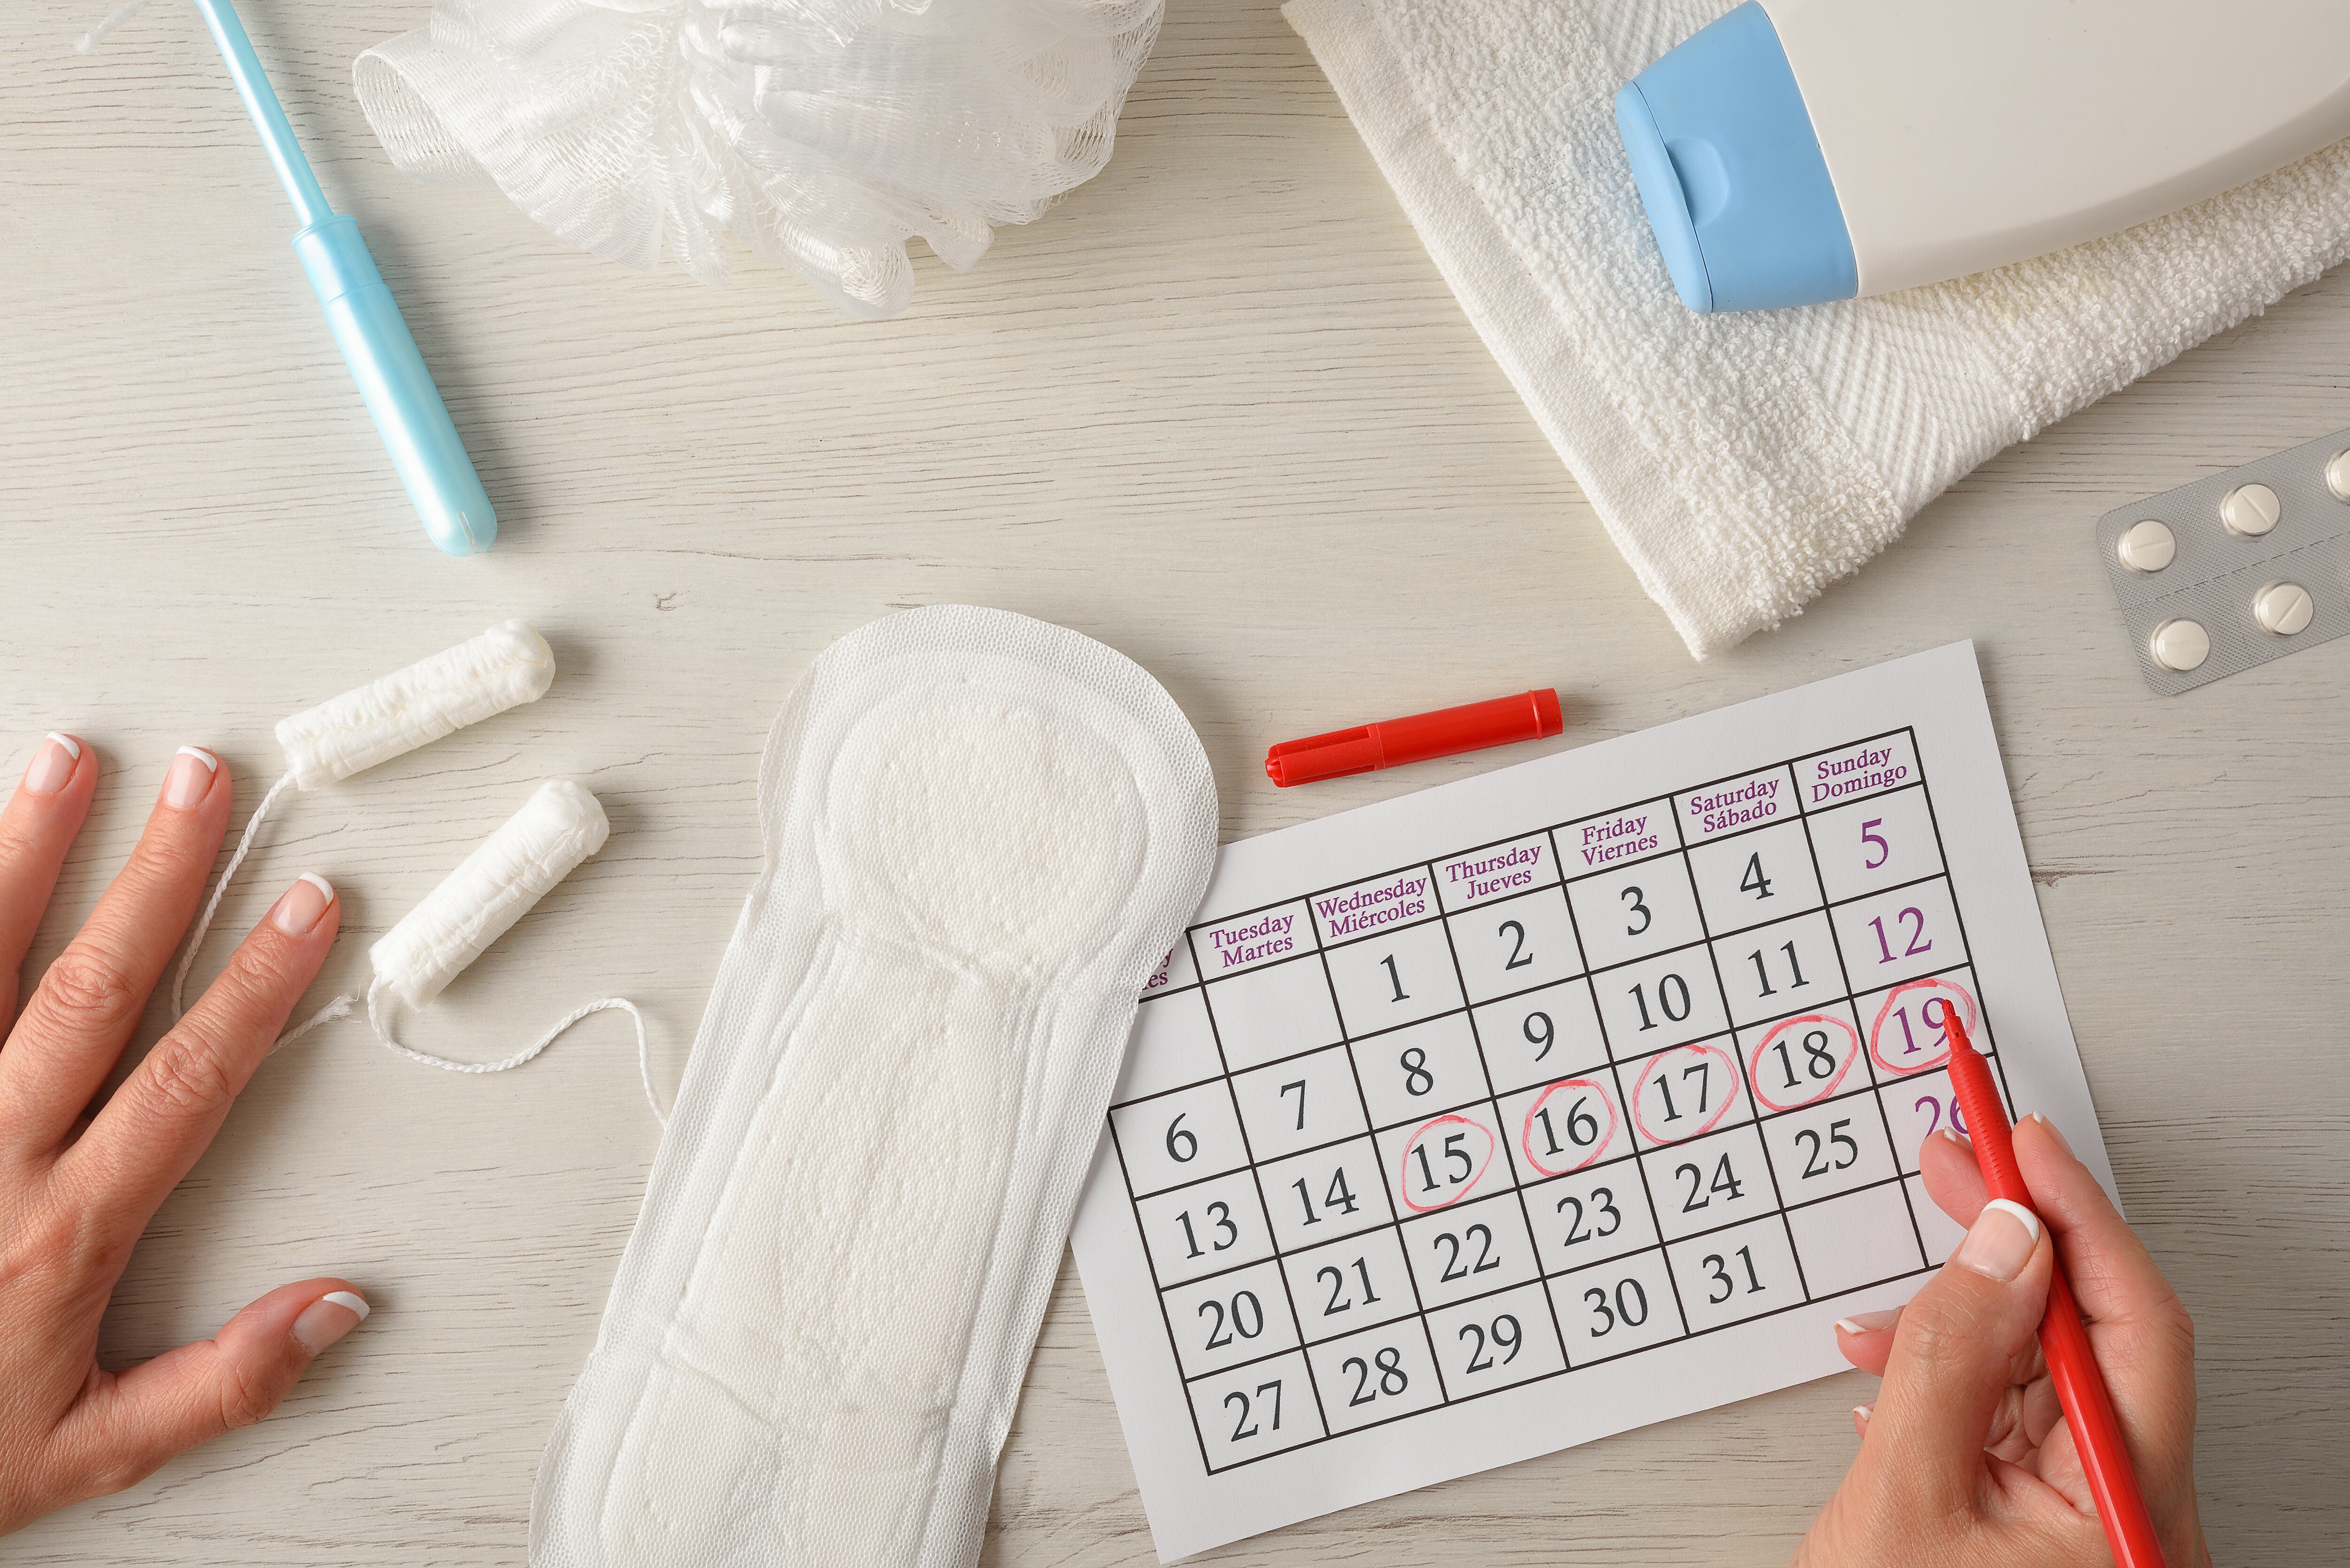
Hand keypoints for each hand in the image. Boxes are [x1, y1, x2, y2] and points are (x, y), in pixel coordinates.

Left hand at [0, 734, 367, 1535]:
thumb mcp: (87, 1452)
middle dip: (158, 875)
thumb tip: (340, 1305)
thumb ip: (220, 1381)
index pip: (187, 1076)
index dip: (256, 985)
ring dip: (30, 854)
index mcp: (62, 1231)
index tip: (304, 905)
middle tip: (204, 781)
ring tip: (72, 762)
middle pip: (92, 989)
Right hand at [1794, 1114, 2208, 1566]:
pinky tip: (1891, 1360)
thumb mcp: (1905, 1492)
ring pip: (2046, 1372)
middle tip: (1962, 1159)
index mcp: (2133, 1514)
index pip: (2133, 1327)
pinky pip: (2013, 1416)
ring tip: (1903, 1272)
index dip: (2076, 1217)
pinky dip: (1951, 1372)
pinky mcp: (2045, 1522)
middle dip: (2018, 1241)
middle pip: (2094, 1338)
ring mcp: (2093, 1521)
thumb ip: (1949, 1356)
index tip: (2022, 1141)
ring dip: (1968, 1311)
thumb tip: (1999, 1240)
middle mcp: (2136, 1514)